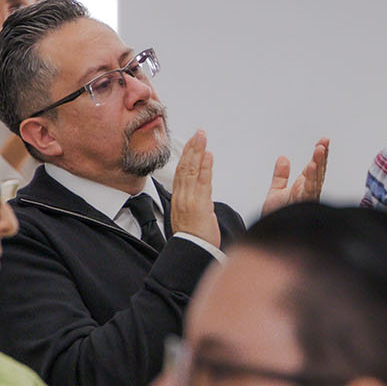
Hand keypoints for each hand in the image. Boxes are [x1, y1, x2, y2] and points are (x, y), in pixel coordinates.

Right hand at [169, 130, 220, 247]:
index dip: (185, 157)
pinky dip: (205, 167)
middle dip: (191, 148)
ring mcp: (189, 200)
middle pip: (184, 167)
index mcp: (179, 200)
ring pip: (191, 170)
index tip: (191, 144)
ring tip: (202, 137)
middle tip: (198, 133)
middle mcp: (182, 198)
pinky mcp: (200, 204)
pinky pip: (202, 181)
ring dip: (197, 152)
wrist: (194, 252)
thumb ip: (194, 205)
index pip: (181, 173)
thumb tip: (200, 199)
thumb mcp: (189, 219)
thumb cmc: (194, 240)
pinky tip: (208, 155)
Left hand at [261, 138, 328, 215]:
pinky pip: (310, 190)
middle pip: (319, 172)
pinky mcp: (304, 205)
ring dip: (319, 163)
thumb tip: (283, 158)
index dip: (319, 155)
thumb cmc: (276, 217)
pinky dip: (312, 177)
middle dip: (322, 157)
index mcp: (304, 187)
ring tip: (319, 150)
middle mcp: (308, 192)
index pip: (315, 168)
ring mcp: (307, 199)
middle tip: (324, 142)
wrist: (271, 234)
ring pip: (316, 179)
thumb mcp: (276, 191)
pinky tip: (312, 166)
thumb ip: (280, 175)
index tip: (323, 142)